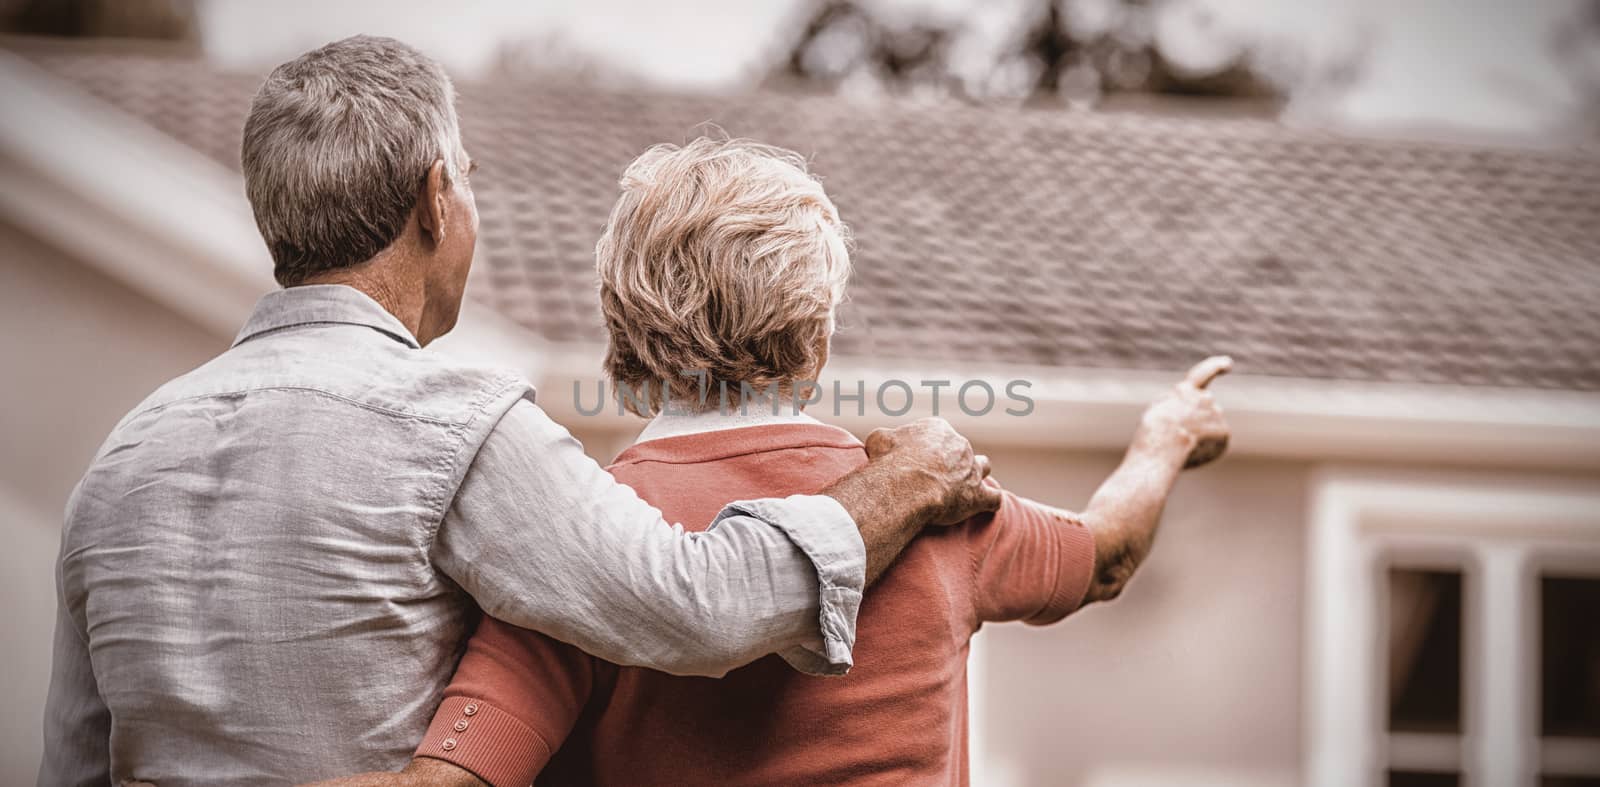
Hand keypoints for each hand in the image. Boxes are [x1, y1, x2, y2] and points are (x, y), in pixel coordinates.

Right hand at [864, 417, 1000, 525]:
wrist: (905, 485)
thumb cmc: (889, 461)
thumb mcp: (879, 439)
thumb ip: (887, 438)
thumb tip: (885, 442)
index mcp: (938, 428)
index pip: (937, 434)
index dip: (927, 448)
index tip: (916, 460)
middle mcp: (960, 444)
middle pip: (959, 450)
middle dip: (950, 462)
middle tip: (933, 478)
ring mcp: (972, 469)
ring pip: (983, 466)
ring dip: (976, 474)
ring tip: (965, 486)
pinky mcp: (978, 495)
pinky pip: (993, 498)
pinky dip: (989, 502)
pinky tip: (985, 506)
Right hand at [1137, 356, 1232, 468]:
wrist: (1162, 446)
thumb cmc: (1153, 434)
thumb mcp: (1158, 412)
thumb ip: (1179, 407)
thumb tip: (1199, 421)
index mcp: (1184, 391)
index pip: (1203, 374)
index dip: (1215, 367)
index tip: (1228, 363)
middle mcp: (1205, 398)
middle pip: (1202, 412)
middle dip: (1197, 423)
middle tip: (1180, 436)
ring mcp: (1216, 414)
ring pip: (1209, 427)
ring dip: (1199, 436)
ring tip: (1182, 444)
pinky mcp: (1224, 432)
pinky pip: (1215, 442)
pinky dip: (1206, 448)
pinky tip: (1193, 451)